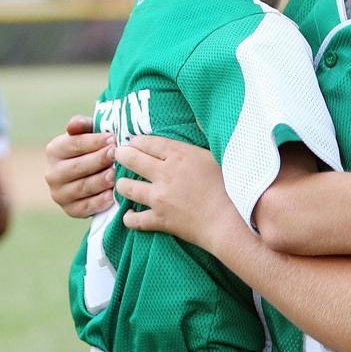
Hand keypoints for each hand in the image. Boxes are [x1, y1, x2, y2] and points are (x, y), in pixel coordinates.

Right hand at [44, 115, 116, 217]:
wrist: (91, 177)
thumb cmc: (92, 150)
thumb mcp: (87, 135)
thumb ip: (82, 126)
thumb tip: (74, 125)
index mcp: (54, 150)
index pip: (74, 144)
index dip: (94, 141)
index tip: (113, 139)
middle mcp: (52, 173)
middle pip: (78, 166)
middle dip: (99, 160)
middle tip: (116, 155)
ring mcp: (59, 194)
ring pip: (83, 187)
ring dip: (100, 181)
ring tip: (116, 174)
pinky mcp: (70, 210)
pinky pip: (85, 207)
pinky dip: (99, 202)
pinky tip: (112, 196)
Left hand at [113, 136, 236, 248]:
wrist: (230, 222)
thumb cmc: (231, 188)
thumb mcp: (215, 158)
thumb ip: (196, 149)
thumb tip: (196, 129)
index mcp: (180, 154)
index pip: (147, 142)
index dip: (136, 141)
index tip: (133, 142)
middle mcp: (164, 173)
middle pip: (130, 158)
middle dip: (121, 155)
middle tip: (120, 156)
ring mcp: (159, 197)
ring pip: (126, 187)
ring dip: (122, 184)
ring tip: (125, 185)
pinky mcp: (159, 219)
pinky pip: (134, 220)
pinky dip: (129, 218)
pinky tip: (130, 215)